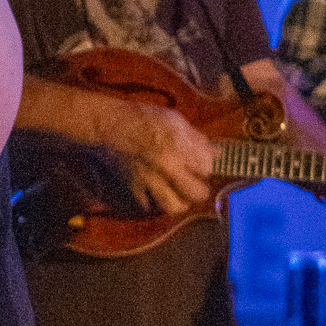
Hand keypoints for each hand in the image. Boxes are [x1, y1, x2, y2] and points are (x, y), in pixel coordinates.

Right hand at [102, 99, 218, 214]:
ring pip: (174, 206)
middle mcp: (167, 166)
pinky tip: (157, 194)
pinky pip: (148, 206)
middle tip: (194, 182)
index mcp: (179, 146)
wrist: (109, 125)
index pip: (207, 168)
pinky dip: (154, 203)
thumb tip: (216, 152)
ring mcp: (150, 180)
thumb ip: (196, 138)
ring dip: (180, 202)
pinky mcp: (134, 188)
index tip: (201, 163)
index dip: (206, 165)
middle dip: (199, 188)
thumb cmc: (143, 119)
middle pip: (196, 193)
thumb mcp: (174, 120)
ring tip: (179, 195)